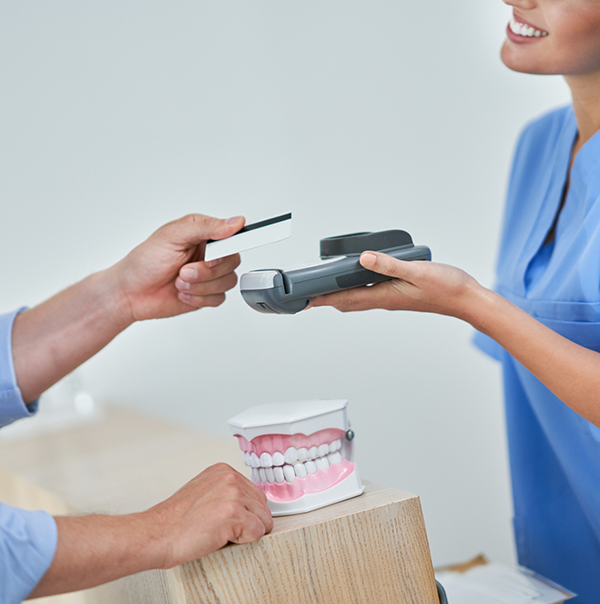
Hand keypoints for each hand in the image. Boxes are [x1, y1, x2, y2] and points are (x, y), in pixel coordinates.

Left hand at [110, 214, 244, 321]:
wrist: (131, 293)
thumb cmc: (145, 261)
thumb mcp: (173, 236)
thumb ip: (206, 227)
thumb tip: (234, 222)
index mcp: (204, 233)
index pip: (233, 236)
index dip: (229, 248)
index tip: (213, 257)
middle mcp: (209, 253)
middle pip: (232, 262)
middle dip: (207, 271)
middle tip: (184, 270)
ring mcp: (209, 275)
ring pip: (228, 282)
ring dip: (201, 285)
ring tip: (179, 281)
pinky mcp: (207, 294)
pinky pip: (219, 298)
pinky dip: (199, 298)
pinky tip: (182, 292)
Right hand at [145, 463, 272, 568]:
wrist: (156, 534)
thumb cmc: (175, 521)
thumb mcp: (204, 492)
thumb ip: (226, 492)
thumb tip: (248, 504)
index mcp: (223, 470)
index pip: (254, 493)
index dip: (244, 512)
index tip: (226, 519)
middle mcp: (230, 478)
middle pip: (262, 506)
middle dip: (249, 522)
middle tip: (221, 529)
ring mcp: (233, 494)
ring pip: (263, 520)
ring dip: (246, 533)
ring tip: (219, 532)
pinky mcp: (234, 514)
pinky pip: (257, 533)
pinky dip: (244, 542)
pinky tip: (221, 538)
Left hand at [311, 251, 482, 321]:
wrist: (468, 300)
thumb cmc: (447, 288)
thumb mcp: (416, 271)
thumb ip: (388, 265)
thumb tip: (363, 259)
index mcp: (385, 296)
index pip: (346, 299)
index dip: (324, 300)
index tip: (306, 301)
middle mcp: (385, 299)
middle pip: (348, 302)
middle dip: (328, 299)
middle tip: (310, 296)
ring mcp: (392, 298)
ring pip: (359, 298)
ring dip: (341, 295)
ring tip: (326, 289)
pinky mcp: (400, 294)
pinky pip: (371, 293)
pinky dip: (358, 289)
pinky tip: (359, 280)